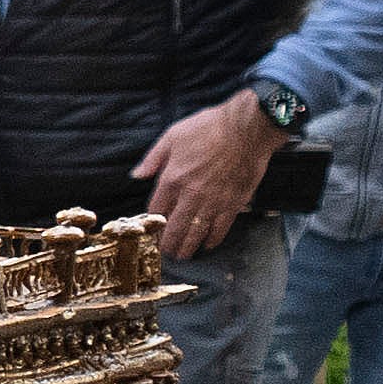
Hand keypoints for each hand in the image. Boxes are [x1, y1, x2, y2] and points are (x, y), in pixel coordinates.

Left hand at [136, 89, 283, 259]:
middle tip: (165, 251)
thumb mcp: (173, 136)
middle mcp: (190, 195)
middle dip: (167, 244)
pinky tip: (207, 244)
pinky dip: (212, 240)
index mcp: (172, 179)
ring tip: (182, 255)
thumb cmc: (209, 128)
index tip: (151, 231)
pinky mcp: (233, 204)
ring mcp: (212, 202)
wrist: (246, 129)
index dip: (152, 224)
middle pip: (174, 228)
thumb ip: (153, 158)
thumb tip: (137, 175)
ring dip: (187, 247)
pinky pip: (220, 229)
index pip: (156, 210)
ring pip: (195, 233)